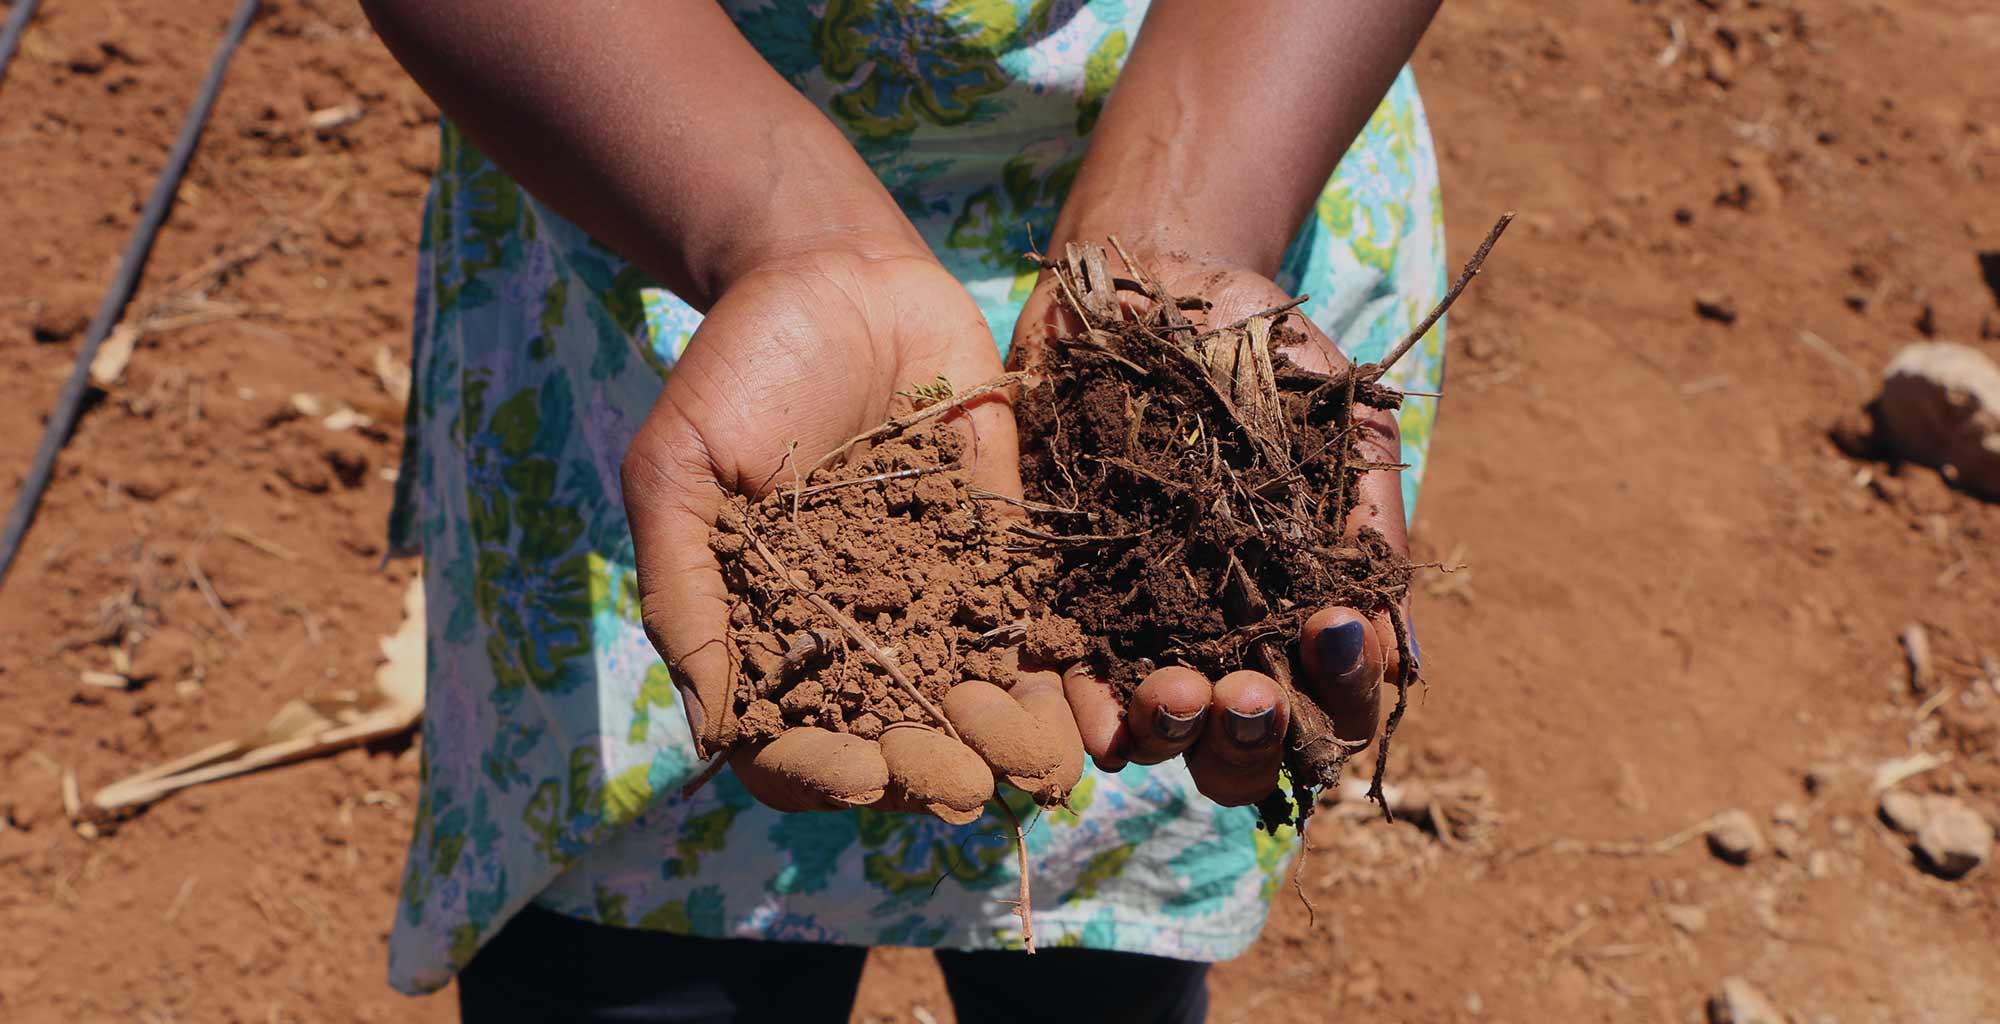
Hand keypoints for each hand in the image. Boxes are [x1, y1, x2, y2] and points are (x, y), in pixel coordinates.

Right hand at [622, 244, 1083, 820]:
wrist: (835, 275)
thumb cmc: (735, 371)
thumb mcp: (680, 474)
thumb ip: (687, 594)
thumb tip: (714, 730)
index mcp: (767, 633)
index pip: (789, 742)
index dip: (823, 773)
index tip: (862, 775)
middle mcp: (851, 634)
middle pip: (891, 740)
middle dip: (928, 770)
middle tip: (963, 785)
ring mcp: (930, 598)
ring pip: (971, 701)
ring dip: (1003, 743)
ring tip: (1036, 770)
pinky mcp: (1001, 552)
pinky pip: (1034, 630)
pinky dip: (1059, 679)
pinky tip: (1088, 715)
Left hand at [1010, 253, 1409, 806]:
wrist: (1155, 286)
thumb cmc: (1270, 360)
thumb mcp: (1342, 425)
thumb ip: (1371, 527)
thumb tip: (1394, 654)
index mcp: (1302, 613)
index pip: (1335, 703)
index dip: (1342, 694)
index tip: (1330, 633)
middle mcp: (1224, 642)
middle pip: (1245, 748)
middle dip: (1252, 737)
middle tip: (1246, 693)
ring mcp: (1141, 630)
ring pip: (1162, 733)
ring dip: (1174, 734)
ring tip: (1176, 694)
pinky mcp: (1062, 600)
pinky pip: (1071, 681)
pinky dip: (1088, 712)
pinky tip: (1099, 718)